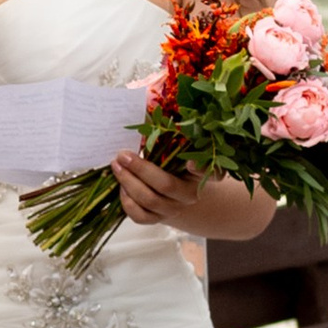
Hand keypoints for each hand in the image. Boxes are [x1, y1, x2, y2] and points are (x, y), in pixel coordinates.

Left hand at [112, 147, 270, 239]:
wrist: (178, 196)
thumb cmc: (178, 165)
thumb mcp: (183, 150)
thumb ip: (177, 136)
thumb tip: (155, 107)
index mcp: (201, 175)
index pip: (211, 173)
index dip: (200, 169)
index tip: (190, 163)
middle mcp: (189, 195)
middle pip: (165, 186)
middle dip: (140, 169)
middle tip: (122, 154)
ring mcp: (172, 210)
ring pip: (149, 201)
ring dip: (128, 182)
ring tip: (116, 165)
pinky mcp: (156, 219)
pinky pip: (139, 216)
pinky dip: (126, 201)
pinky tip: (122, 186)